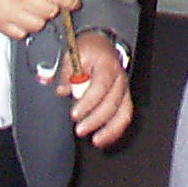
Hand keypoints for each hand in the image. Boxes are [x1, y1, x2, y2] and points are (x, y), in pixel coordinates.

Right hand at [0, 0, 79, 38]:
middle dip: (54, 4)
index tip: (73, 1)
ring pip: (38, 25)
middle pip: (51, 12)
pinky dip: (25, 26)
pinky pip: (20, 34)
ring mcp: (10, 13)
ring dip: (41, 16)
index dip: (72, 0)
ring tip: (34, 5)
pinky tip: (22, 15)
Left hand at [56, 30, 132, 147]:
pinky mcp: (124, 99)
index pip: (101, 85)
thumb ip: (67, 72)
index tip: (75, 114)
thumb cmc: (88, 51)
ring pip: (123, 112)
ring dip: (110, 129)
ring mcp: (124, 89)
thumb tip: (63, 90)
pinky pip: (125, 117)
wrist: (103, 45)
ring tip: (95, 141)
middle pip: (113, 102)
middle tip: (79, 129)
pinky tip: (102, 140)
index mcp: (108, 64)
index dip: (88, 102)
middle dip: (96, 119)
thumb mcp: (74, 54)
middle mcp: (120, 78)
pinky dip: (115, 131)